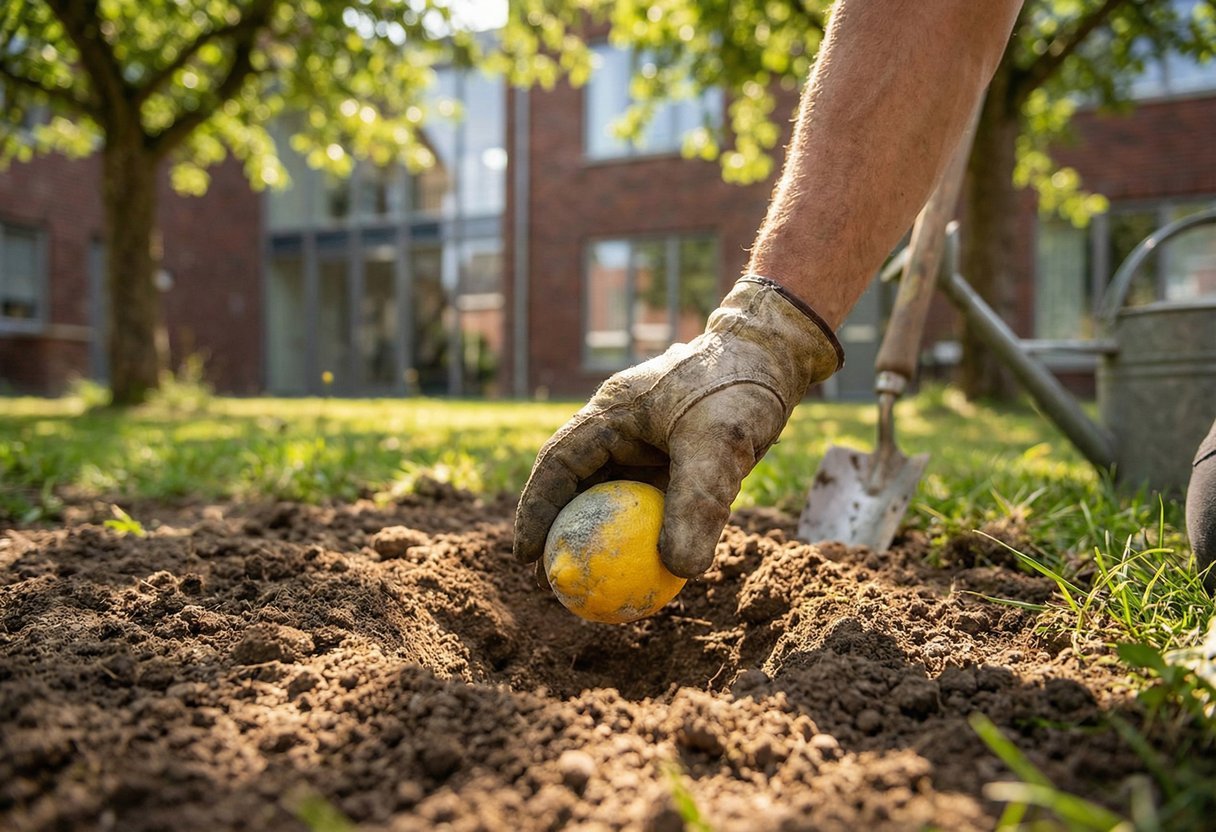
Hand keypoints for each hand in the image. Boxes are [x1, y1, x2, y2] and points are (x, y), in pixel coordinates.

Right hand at [513, 276, 843, 577]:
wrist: (776, 354)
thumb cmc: (741, 389)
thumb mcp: (719, 446)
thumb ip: (698, 505)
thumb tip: (678, 571)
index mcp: (610, 413)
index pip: (556, 465)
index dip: (534, 512)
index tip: (526, 558)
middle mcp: (619, 426)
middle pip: (574, 484)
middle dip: (559, 532)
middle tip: (555, 582)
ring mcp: (645, 440)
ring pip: (609, 493)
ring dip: (600, 534)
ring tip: (594, 582)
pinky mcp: (672, 453)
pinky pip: (646, 497)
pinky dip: (642, 528)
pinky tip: (650, 566)